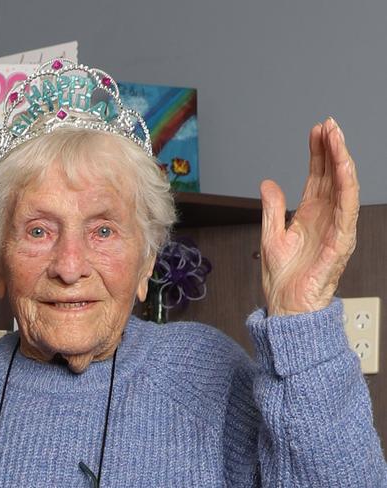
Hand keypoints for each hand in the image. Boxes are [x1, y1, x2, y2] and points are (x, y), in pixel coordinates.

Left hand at [260, 118, 358, 315]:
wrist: (286, 309)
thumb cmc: (283, 280)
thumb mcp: (270, 236)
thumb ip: (272, 209)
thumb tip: (268, 183)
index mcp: (310, 216)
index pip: (317, 178)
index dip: (317, 154)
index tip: (315, 131)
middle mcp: (326, 219)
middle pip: (332, 177)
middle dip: (331, 149)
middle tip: (328, 125)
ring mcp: (336, 229)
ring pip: (344, 188)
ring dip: (342, 161)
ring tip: (336, 137)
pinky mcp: (340, 242)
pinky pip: (348, 210)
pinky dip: (347, 187)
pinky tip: (344, 168)